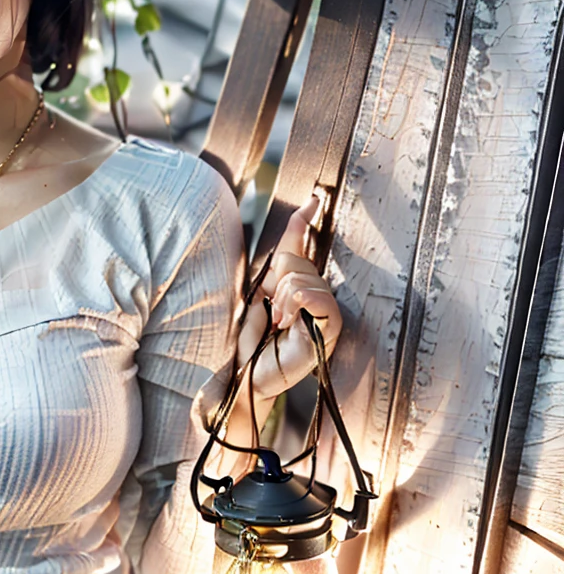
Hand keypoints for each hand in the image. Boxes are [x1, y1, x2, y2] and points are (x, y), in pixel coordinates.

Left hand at [236, 197, 343, 402]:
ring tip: (278, 320)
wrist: (245, 374)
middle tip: (272, 308)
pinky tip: (288, 322)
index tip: (314, 199)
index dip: (305, 221)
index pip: (300, 246)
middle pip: (297, 261)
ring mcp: (324, 313)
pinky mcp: (329, 330)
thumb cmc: (252, 340)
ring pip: (304, 278)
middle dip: (277, 280)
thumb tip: (298, 221)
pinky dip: (298, 304)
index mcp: (295, 285)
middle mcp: (314, 296)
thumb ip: (279, 262)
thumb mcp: (259, 293)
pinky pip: (320, 299)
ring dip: (283, 298)